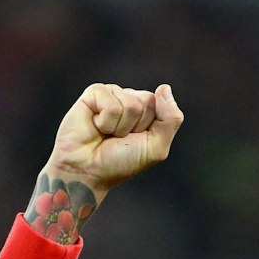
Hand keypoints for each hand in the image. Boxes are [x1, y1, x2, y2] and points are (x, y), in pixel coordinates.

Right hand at [25, 83, 182, 242]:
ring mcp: (111, 94)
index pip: (160, 104)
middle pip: (147, 101)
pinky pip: (110, 102)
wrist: (87, 171)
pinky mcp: (93, 93)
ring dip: (119, 126)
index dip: (149, 127)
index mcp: (146, 110)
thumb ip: (170, 119)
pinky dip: (105, 121)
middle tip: (119, 138)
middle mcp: (129, 99)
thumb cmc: (120, 162)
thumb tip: (165, 87)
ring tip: (106, 134)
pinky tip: (95, 126)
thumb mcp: (155, 147)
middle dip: (135, 126)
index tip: (135, 140)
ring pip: (130, 102)